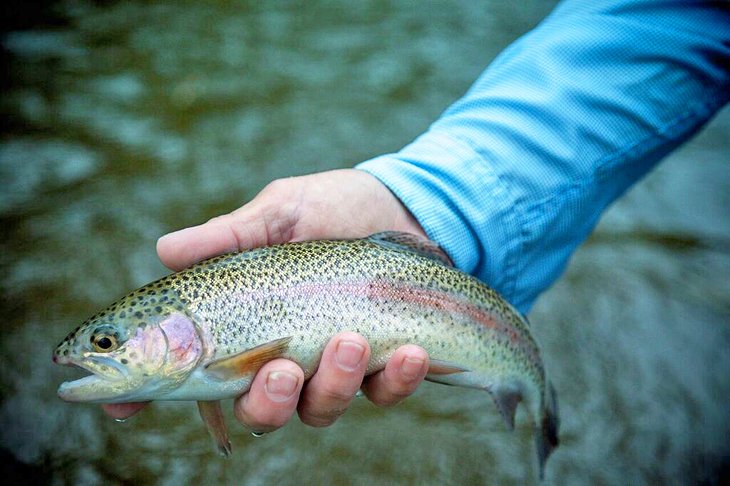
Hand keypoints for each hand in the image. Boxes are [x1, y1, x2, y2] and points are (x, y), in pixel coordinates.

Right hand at [103, 169, 430, 431]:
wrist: (407, 208)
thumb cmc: (334, 207)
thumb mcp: (281, 212)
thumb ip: (231, 236)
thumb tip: (165, 249)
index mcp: (245, 323)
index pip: (187, 367)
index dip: (148, 393)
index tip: (124, 404)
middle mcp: (281, 354)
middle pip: (257, 410)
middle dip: (266, 402)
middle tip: (281, 368)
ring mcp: (331, 366)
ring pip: (318, 409)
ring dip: (333, 383)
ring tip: (352, 340)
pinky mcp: (382, 367)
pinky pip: (384, 393)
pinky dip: (395, 379)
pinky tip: (411, 351)